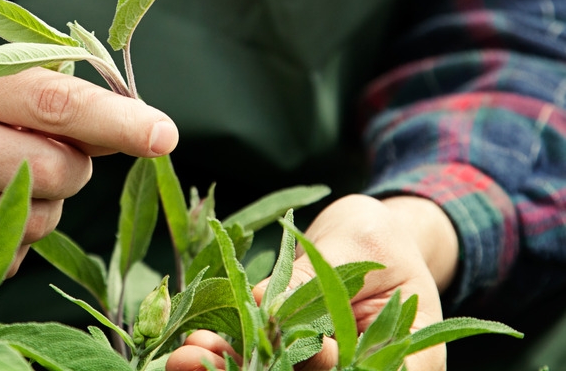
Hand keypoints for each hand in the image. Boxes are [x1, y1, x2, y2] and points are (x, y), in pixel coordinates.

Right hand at [0, 40, 177, 282]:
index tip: (164, 135)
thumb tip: (136, 132)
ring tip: (10, 177)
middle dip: (75, 167)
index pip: (53, 103)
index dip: (116, 121)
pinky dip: (14, 238)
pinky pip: (6, 260)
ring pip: (37, 223)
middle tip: (52, 152)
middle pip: (55, 172)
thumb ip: (61, 95)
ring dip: (47, 205)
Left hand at [167, 194, 458, 370]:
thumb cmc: (378, 236)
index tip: (289, 346)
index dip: (322, 365)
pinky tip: (193, 347)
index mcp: (409, 362)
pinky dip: (227, 356)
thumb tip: (263, 302)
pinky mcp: (295, 360)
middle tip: (200, 360)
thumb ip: (314, 277)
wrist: (367, 240)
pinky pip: (262, 362)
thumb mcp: (355, 245)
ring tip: (184, 357)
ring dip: (230, 370)